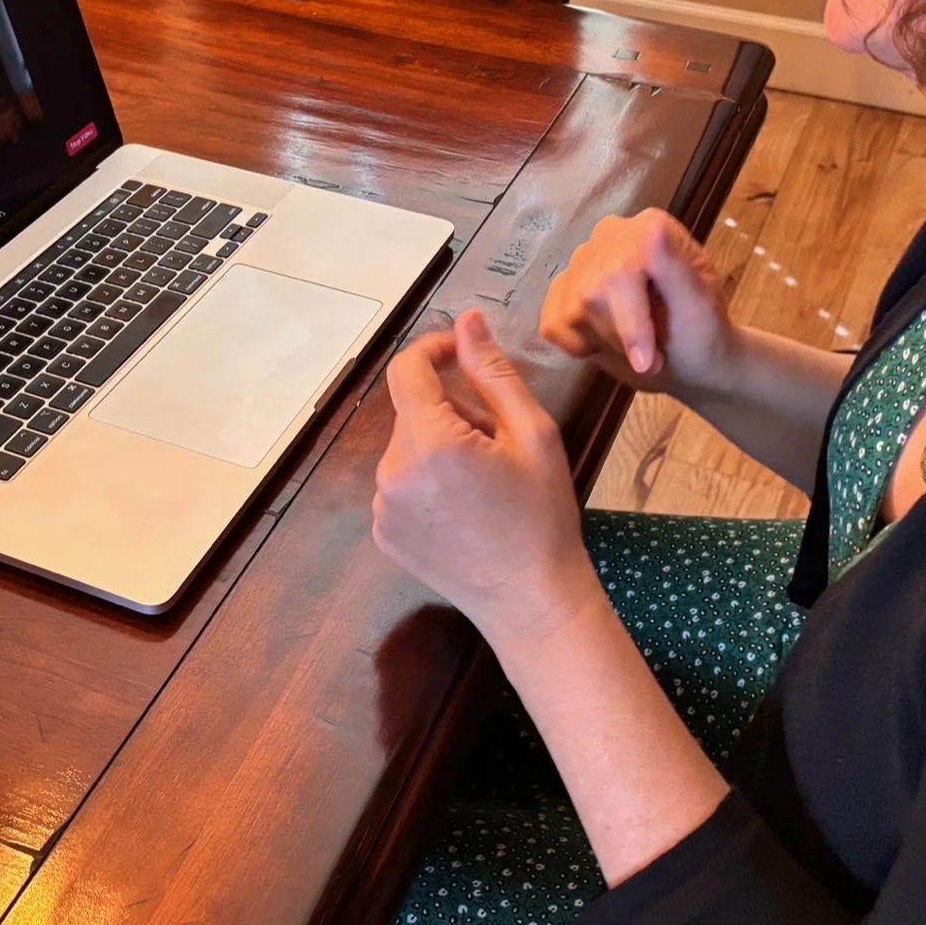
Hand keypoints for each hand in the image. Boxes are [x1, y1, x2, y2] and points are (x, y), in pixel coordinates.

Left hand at [373, 310, 595, 644]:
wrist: (531, 602)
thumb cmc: (542, 516)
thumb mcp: (532, 434)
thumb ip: (493, 372)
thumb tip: (467, 322)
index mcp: (431, 442)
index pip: (408, 369)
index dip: (435, 350)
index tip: (463, 354)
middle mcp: (393, 472)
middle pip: (412, 410)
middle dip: (451, 409)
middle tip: (498, 439)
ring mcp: (383, 507)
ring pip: (407, 446)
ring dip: (438, 445)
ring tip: (484, 479)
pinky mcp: (383, 533)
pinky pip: (399, 484)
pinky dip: (426, 481)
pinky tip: (464, 508)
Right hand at [540, 208, 740, 396]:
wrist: (688, 360)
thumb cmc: (702, 334)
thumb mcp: (700, 307)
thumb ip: (676, 268)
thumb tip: (652, 228)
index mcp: (647, 228)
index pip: (620, 270)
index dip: (631, 321)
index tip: (647, 361)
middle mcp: (608, 234)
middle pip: (591, 293)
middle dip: (620, 338)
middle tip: (652, 360)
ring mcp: (581, 261)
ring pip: (571, 312)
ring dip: (605, 343)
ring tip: (635, 348)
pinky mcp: (562, 290)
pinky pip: (553, 324)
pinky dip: (580, 345)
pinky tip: (608, 342)